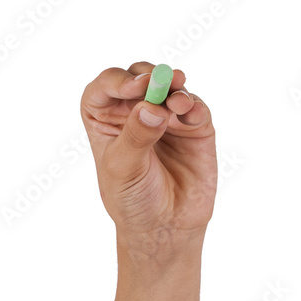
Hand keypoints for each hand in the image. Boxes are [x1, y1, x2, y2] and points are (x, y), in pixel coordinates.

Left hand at [80, 62, 216, 243]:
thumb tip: (151, 106)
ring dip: (173, 87)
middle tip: (156, 82)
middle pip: (139, 77)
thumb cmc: (133, 198)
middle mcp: (134, 111)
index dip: (116, 81)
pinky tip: (189, 111)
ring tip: (177, 102)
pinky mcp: (194, 127)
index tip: (133, 87)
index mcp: (105, 119)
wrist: (166, 225)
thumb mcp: (123, 170)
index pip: (104, 88)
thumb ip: (135, 137)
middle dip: (148, 75)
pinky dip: (194, 104)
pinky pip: (195, 107)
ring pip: (169, 86)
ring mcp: (166, 117)